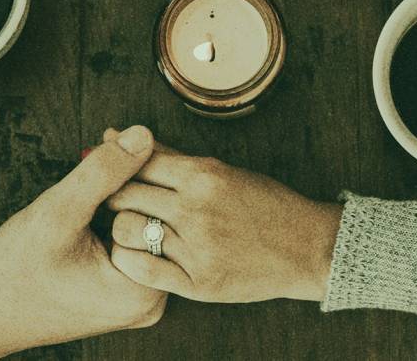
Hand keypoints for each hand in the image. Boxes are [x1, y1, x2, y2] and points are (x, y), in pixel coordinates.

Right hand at [0, 125, 166, 354]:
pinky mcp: (126, 292)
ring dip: (124, 191)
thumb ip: (102, 173)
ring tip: (100, 160)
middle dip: (132, 175)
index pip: (162, 210)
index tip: (112, 136)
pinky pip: (133, 240)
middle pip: (157, 217)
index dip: (138, 166)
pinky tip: (97, 190)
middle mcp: (151, 299)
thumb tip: (143, 135)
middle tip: (107, 138)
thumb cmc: (15, 273)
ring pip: (144, 226)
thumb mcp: (57, 213)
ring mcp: (139, 298)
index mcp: (144, 290)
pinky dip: (116, 212)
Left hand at [101, 132, 341, 303]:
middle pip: (125, 195)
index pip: (137, 162)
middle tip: (113, 203)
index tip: (111, 174)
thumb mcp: (221, 171)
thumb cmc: (263, 204)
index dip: (115, 166)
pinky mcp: (198, 282)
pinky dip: (129, 261)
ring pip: (127, 231)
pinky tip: (136, 255)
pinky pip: (142, 270)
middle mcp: (197, 209)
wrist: (305, 247)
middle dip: (112, 197)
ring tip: (128, 229)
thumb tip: (117, 134)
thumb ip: (169, 156)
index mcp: (203, 175)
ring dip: (120, 229)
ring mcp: (197, 247)